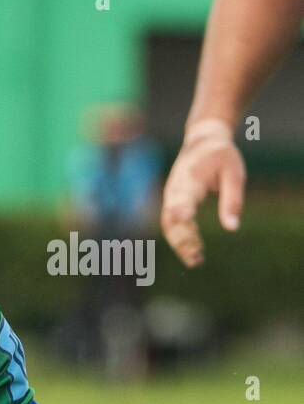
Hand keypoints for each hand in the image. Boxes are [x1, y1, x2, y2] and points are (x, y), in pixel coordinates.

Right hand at [161, 121, 244, 267]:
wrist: (201, 142)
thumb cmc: (221, 156)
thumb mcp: (234, 173)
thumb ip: (232, 200)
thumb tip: (232, 229)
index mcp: (190, 179)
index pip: (183, 198)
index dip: (181, 211)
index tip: (183, 221)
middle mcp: (175, 190)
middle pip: (172, 219)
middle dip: (183, 239)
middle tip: (197, 258)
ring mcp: (170, 198)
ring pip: (169, 226)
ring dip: (180, 244)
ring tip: (195, 261)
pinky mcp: (171, 204)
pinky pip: (171, 225)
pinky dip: (180, 239)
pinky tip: (193, 252)